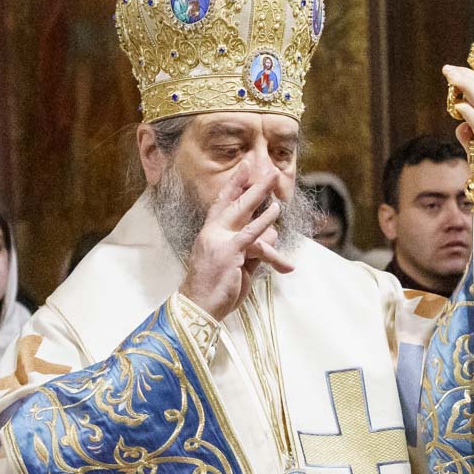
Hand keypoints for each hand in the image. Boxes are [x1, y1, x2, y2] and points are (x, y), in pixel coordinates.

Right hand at [178, 160, 295, 320]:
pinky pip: (251, 234)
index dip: (233, 186)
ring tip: (274, 180)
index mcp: (209, 235)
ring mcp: (220, 240)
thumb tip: (272, 234)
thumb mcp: (237, 265)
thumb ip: (254, 249)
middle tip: (262, 167)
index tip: (243, 170)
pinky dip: (264, 222)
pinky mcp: (230, 252)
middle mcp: (212, 233)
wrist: (198, 306)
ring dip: (260, 194)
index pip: (221, 204)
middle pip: (232, 201)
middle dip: (249, 183)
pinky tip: (275, 213)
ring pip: (243, 211)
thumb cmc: (215, 289)